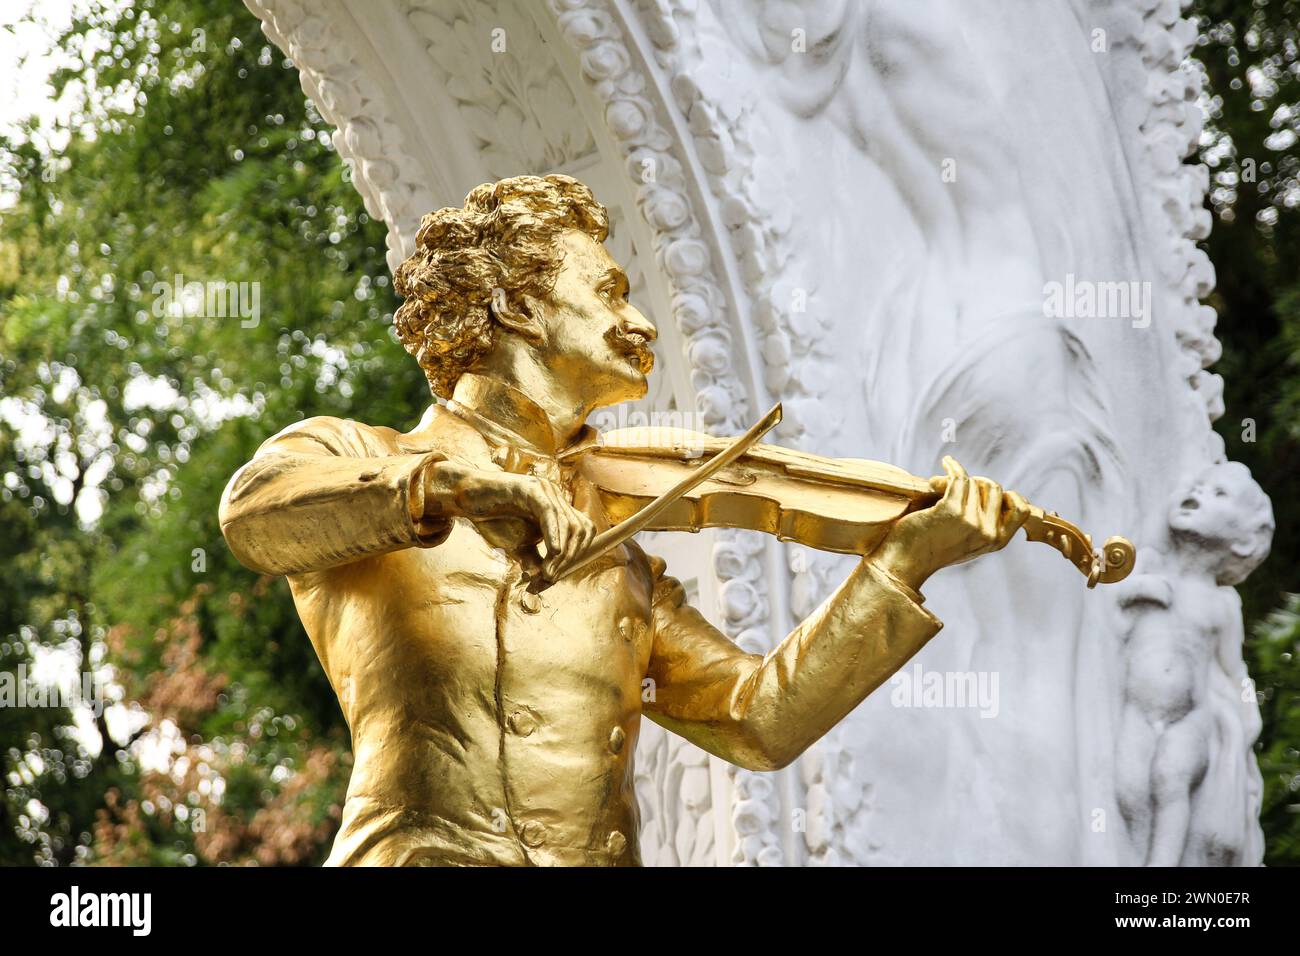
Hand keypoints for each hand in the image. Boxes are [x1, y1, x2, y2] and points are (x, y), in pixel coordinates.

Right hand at [425, 463, 596, 569]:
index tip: (553, 578)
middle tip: (549, 577)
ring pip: (569, 524)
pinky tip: (553, 552)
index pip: (582, 533)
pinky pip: (549, 512)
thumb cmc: (495, 519)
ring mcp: (545, 490)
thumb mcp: (519, 545)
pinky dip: (554, 534)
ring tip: (546, 572)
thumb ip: (535, 560)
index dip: (576, 557)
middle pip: (581, 530)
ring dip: (561, 553)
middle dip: (570, 558)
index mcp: (559, 508)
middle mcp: (557, 496)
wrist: (468, 499)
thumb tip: (547, 580)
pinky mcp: (530, 489)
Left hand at [868, 456, 1029, 591]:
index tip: (990, 490)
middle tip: (956, 485)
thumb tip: (995, 492)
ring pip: (974, 482)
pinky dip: (952, 467)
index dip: (1010, 495)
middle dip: (976, 481)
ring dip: (956, 477)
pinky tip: (945, 464)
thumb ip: (984, 524)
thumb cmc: (933, 549)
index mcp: (996, 541)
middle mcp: (988, 532)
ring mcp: (971, 521)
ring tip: (939, 483)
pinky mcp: (951, 511)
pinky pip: (959, 478)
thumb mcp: (968, 541)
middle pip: (995, 488)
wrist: (905, 564)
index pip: (1020, 510)